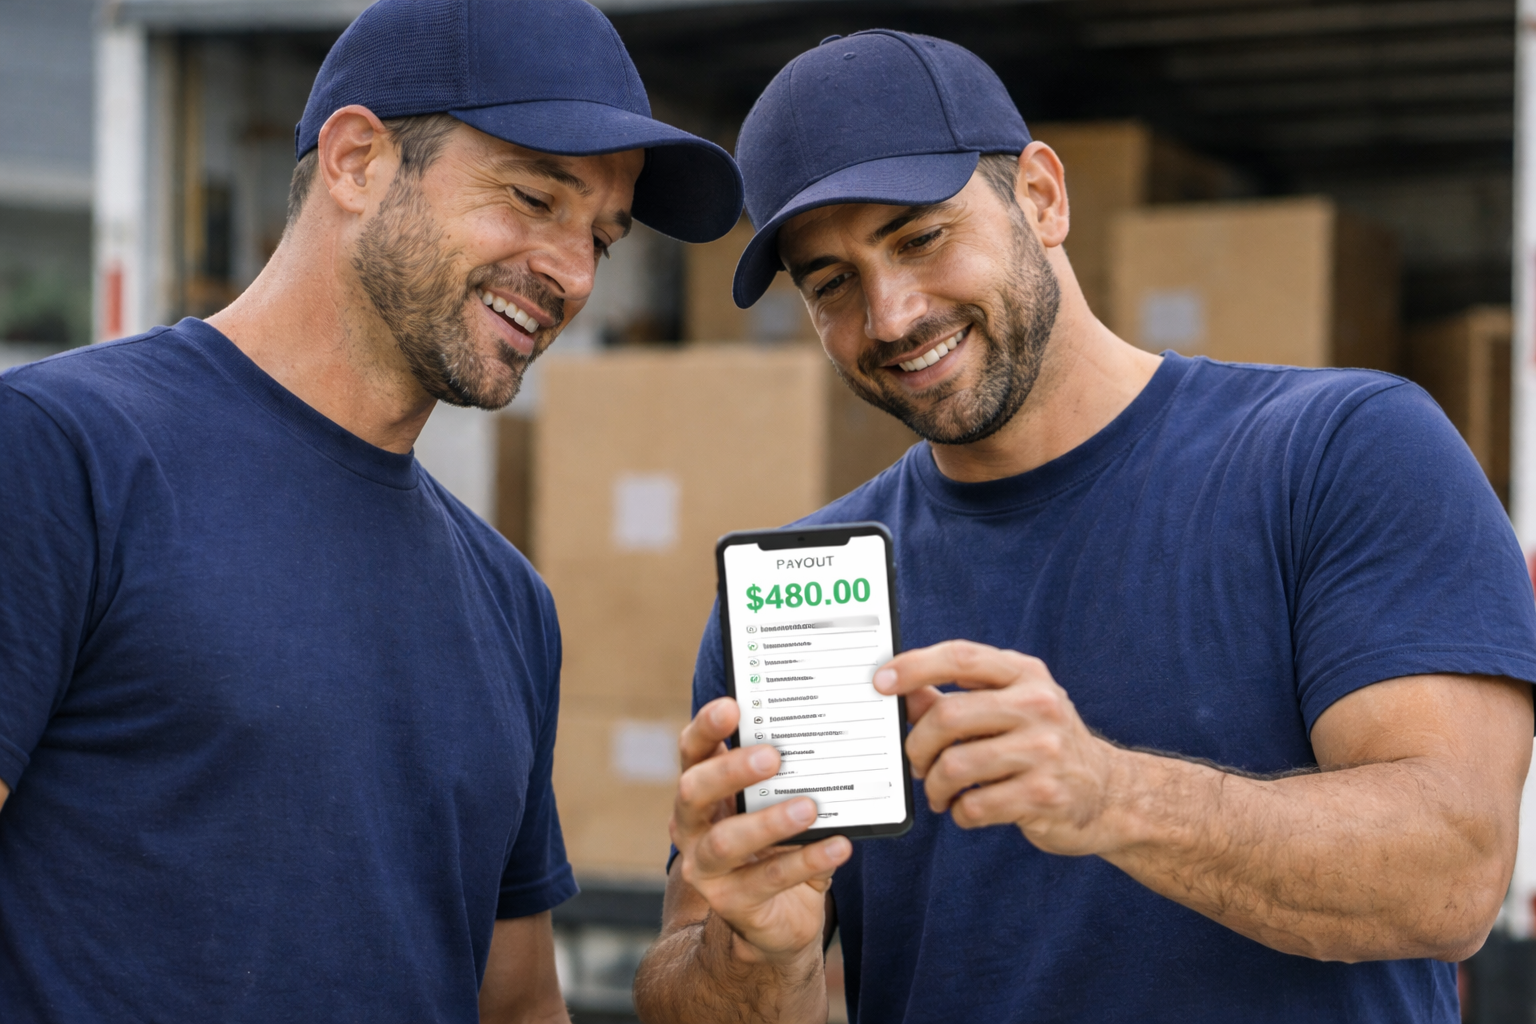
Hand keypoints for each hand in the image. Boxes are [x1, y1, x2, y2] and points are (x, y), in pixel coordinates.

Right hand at [669, 697, 851, 963]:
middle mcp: (691, 826)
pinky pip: (770, 879)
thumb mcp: (776, 804)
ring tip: (809, 808)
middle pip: (693, 791)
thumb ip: (788, 776)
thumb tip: (826, 735)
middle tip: (772, 756)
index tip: (732, 705)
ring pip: (725, 842)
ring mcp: (705, 868)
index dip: (705, 727)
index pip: (691, 751)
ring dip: (768, 822)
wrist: (776, 918)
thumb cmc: (777, 843)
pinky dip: (807, 861)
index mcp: (701, 791)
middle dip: (730, 771)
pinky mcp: (732, 903)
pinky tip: (839, 846)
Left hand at [874, 641, 1125, 855]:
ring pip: (955, 766)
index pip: (960, 657)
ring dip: (934, 785)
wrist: (1109, 794)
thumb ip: (956, 698)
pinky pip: (974, 805)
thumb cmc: (1044, 744)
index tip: (881, 683)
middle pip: (948, 717)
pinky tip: (968, 808)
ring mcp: (1045, 751)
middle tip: (915, 762)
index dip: (914, 667)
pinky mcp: (1044, 795)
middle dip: (917, 745)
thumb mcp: (1009, 707)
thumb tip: (903, 693)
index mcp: (1025, 674)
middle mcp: (1038, 706)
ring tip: (939, 792)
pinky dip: (959, 812)